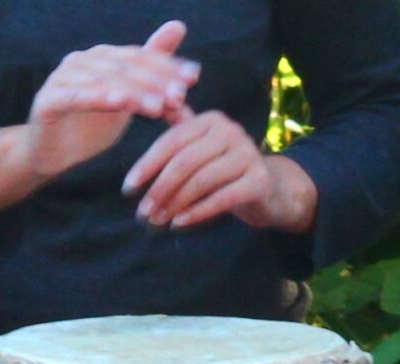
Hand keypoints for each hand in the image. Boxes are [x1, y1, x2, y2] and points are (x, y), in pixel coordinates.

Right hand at [19, 22, 198, 182]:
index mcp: (102, 57)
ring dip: (135, 93)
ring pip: (105, 82)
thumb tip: (179, 25)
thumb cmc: (91, 125)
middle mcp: (81, 61)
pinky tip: (121, 103)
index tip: (194, 77)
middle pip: (125, 68)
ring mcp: (63, 78)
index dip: (167, 65)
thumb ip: (153, 69)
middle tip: (180, 95)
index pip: (139, 56)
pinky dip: (99, 98)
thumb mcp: (129, 97)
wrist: (52, 154)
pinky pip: (77, 97)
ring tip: (159, 106)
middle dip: (155, 81)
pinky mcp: (49, 100)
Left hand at [122, 110, 315, 231]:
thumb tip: (153, 104)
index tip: (128, 189)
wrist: (271, 189)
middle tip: (142, 213)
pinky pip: (222, 198)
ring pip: (201, 181)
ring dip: (175, 204)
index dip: (147, 165)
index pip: (172, 141)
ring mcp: (248, 155)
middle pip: (185, 161)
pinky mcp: (259, 181)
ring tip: (158, 221)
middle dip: (159, 188)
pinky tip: (179, 224)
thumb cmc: (226, 168)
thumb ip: (179, 128)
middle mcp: (231, 131)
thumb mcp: (202, 146)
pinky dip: (197, 212)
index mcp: (211, 120)